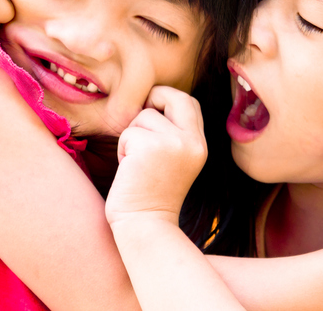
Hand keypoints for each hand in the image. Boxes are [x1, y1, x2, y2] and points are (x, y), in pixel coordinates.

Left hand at [105, 86, 206, 226]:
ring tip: (135, 161)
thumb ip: (173, 135)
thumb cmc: (151, 195)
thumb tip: (151, 102)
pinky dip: (122, 148)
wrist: (145, 227)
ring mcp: (174, 144)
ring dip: (132, 135)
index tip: (152, 111)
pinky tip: (128, 169)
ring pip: (144, 116)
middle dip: (154, 98)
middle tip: (139, 121)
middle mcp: (192, 142)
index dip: (169, 100)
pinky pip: (128, 133)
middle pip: (175, 97)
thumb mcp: (174, 161)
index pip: (189, 103)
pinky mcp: (150, 148)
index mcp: (199, 146)